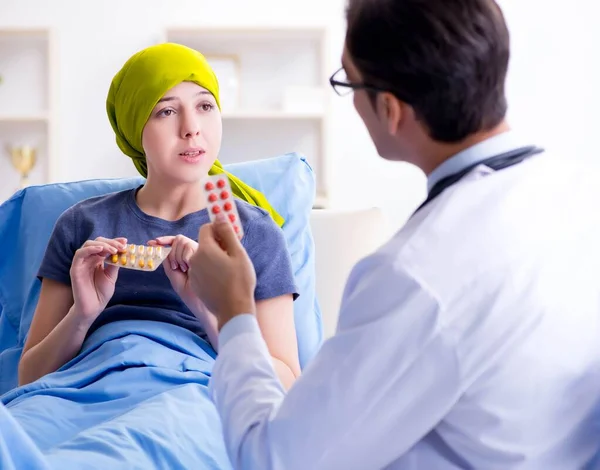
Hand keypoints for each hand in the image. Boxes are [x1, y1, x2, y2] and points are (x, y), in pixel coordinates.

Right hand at [70, 237, 126, 322]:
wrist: (93, 307)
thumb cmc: (101, 293)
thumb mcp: (111, 275)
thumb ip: (114, 263)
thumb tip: (121, 251)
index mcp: (97, 259)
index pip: (105, 245)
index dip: (114, 241)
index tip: (125, 241)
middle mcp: (89, 259)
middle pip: (97, 242)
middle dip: (111, 242)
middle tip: (121, 246)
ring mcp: (81, 263)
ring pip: (88, 245)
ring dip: (103, 245)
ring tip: (114, 250)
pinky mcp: (75, 269)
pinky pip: (79, 254)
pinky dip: (90, 249)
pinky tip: (100, 249)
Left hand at [148, 235, 203, 314]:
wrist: (198, 299)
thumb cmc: (187, 290)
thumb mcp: (172, 272)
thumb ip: (167, 259)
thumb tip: (161, 246)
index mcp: (184, 256)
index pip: (173, 242)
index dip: (163, 240)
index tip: (151, 243)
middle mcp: (192, 252)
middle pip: (177, 240)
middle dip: (171, 253)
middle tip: (175, 267)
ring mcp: (199, 251)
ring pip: (182, 241)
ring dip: (178, 256)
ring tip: (184, 269)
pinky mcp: (204, 251)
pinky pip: (188, 245)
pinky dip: (184, 257)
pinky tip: (190, 267)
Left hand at [189, 213, 256, 328]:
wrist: (233, 310)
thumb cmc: (239, 281)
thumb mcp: (238, 253)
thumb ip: (227, 232)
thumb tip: (219, 215)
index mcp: (205, 249)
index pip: (206, 228)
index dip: (219, 230)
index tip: (229, 239)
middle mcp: (194, 259)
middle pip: (204, 243)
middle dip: (217, 245)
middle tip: (232, 256)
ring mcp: (193, 273)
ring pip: (202, 257)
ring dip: (213, 258)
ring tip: (229, 270)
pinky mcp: (195, 284)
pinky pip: (201, 270)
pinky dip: (210, 271)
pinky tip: (223, 280)